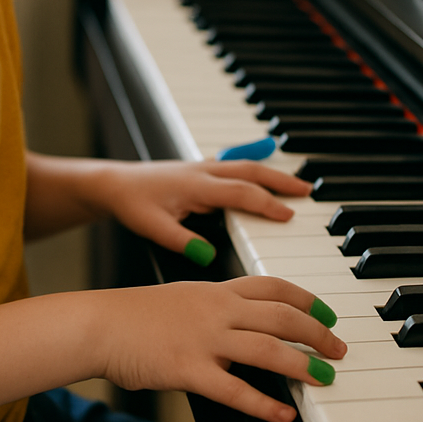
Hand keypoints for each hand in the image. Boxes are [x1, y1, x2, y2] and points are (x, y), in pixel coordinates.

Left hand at [94, 159, 311, 263]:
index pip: (241, 192)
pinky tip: (264, 176)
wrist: (114, 182)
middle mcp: (204, 171)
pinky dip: (256, 170)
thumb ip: (180, 241)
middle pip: (252, 171)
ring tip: (296, 185)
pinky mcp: (200, 169)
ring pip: (246, 166)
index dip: (267, 203)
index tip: (289, 215)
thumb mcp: (152, 227)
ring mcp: (203, 167)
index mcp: (196, 185)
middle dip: (281, 181)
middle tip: (308, 191)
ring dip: (273, 174)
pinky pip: (236, 166)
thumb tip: (207, 255)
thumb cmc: (132, 203)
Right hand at [98, 276, 346, 421]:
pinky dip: (264, 404)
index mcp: (216, 290)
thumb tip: (244, 320)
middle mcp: (217, 310)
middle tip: (339, 349)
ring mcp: (204, 339)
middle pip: (281, 315)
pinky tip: (283, 415)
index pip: (273, 286)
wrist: (100, 324)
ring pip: (267, 348)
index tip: (328, 313)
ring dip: (303, 364)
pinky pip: (235, 389)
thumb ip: (215, 306)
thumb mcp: (183, 298)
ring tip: (325, 378)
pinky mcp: (189, 369)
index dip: (307, 299)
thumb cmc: (136, 314)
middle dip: (317, 332)